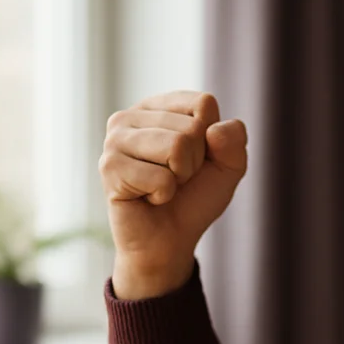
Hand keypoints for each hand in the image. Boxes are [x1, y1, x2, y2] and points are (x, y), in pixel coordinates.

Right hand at [100, 90, 248, 298]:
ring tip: (161, 185)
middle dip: (194, 163)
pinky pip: (160, 177)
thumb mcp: (228, 167)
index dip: (212, 139)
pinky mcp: (109, 166)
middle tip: (176, 178)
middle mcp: (131, 115)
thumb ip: (234, 141)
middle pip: (192, 127)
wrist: (169, 240)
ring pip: (176, 146)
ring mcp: (115, 139)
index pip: (203, 103)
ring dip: (179, 177)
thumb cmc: (194, 198)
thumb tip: (213, 130)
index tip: (194, 158)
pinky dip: (163, 194)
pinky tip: (146, 197)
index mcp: (159, 106)